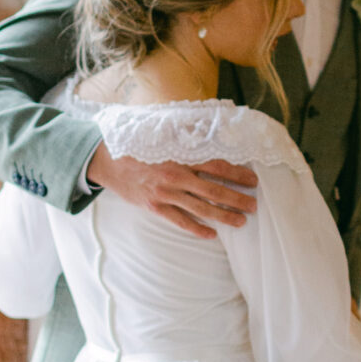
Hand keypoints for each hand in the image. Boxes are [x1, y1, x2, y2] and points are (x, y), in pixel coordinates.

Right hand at [87, 146, 258, 237]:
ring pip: (200, 207)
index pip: (217, 165)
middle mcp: (175, 175)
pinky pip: (179, 220)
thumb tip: (211, 127)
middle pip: (214, 189)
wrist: (106, 159)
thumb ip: (186, 134)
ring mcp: (165, 193)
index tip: (253, 180)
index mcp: (180, 154)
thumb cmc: (138, 144)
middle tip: (254, 206)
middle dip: (237, 199)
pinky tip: (211, 234)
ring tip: (241, 222)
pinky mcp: (154, 206)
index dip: (237, 173)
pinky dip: (196, 228)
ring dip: (223, 216)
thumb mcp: (162, 133)